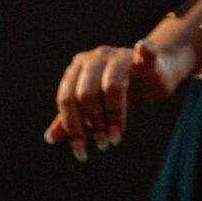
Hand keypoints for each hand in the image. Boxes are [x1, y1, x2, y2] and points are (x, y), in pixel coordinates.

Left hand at [44, 37, 189, 158]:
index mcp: (78, 68)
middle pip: (86, 94)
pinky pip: (145, 53)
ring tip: (117, 136)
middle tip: (105, 143)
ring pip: (112, 86)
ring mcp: (121, 55)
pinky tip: (142, 48)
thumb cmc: (120, 93)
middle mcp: (96, 57)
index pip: (66, 99)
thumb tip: (49, 137)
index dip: (72, 127)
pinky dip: (144, 51)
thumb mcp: (94, 107)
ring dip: (114, 115)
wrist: (152, 77)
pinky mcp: (146, 58)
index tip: (82, 153)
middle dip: (94, 123)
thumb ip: (72, 120)